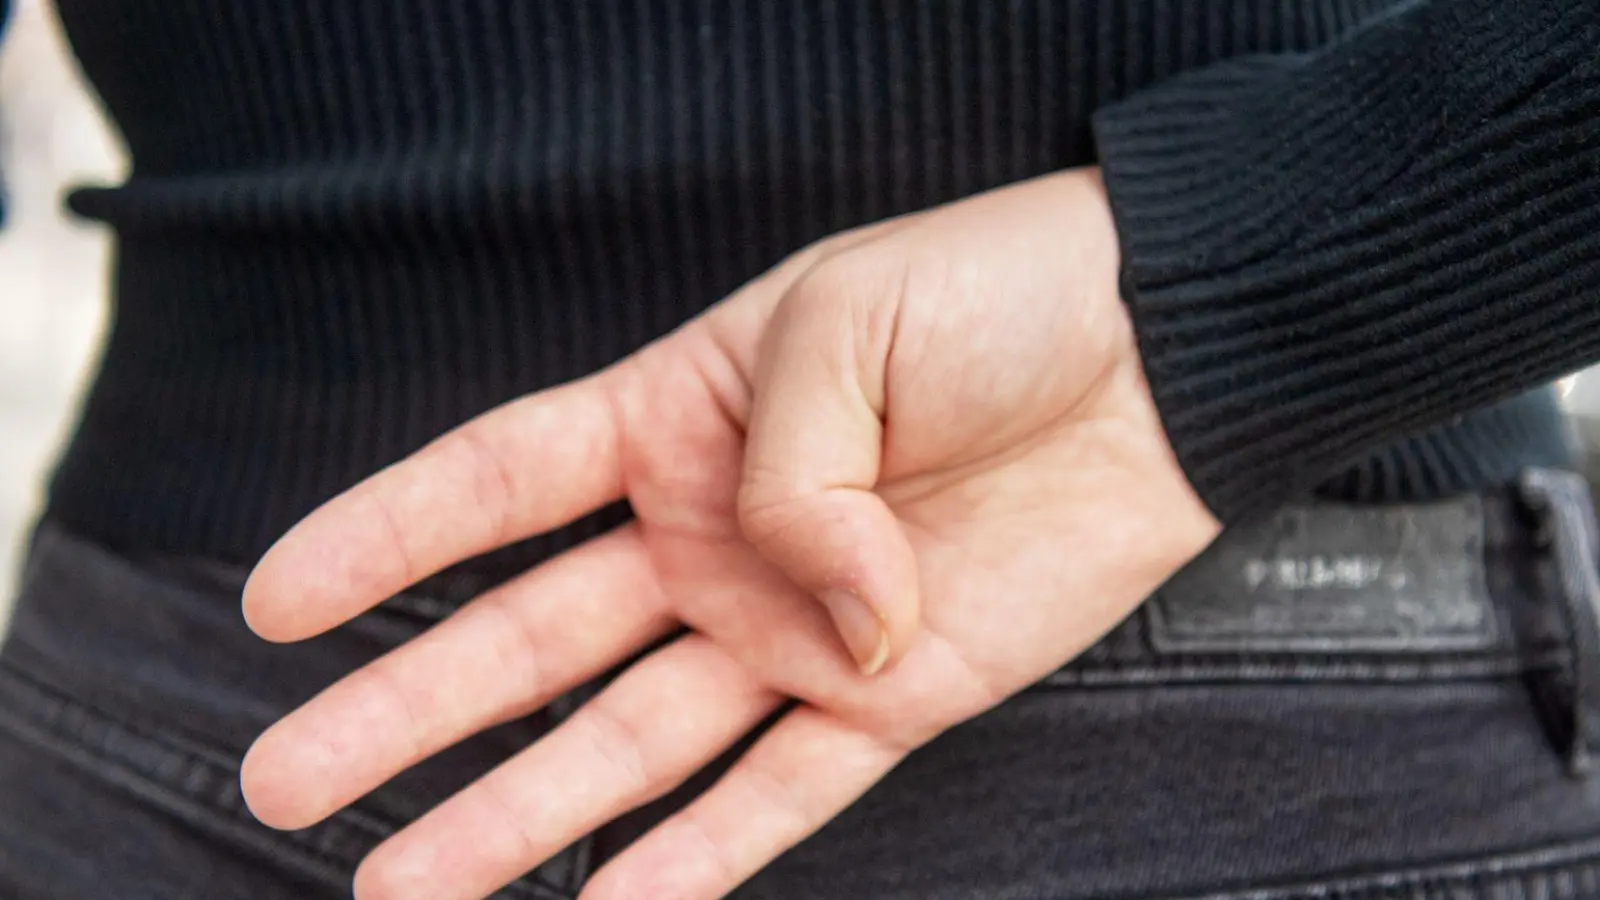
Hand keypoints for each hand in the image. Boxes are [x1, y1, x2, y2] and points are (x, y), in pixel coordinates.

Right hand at [239, 168, 1220, 899]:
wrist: (1158, 351)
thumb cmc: (997, 295)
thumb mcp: (845, 330)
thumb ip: (788, 486)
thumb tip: (816, 629)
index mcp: (678, 414)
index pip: (493, 484)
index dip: (380, 540)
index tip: (274, 602)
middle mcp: (714, 534)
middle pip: (527, 643)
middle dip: (405, 714)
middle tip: (287, 783)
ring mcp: (791, 626)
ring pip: (626, 743)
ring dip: (518, 819)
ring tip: (405, 889)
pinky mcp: (887, 697)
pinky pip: (775, 793)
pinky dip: (696, 860)